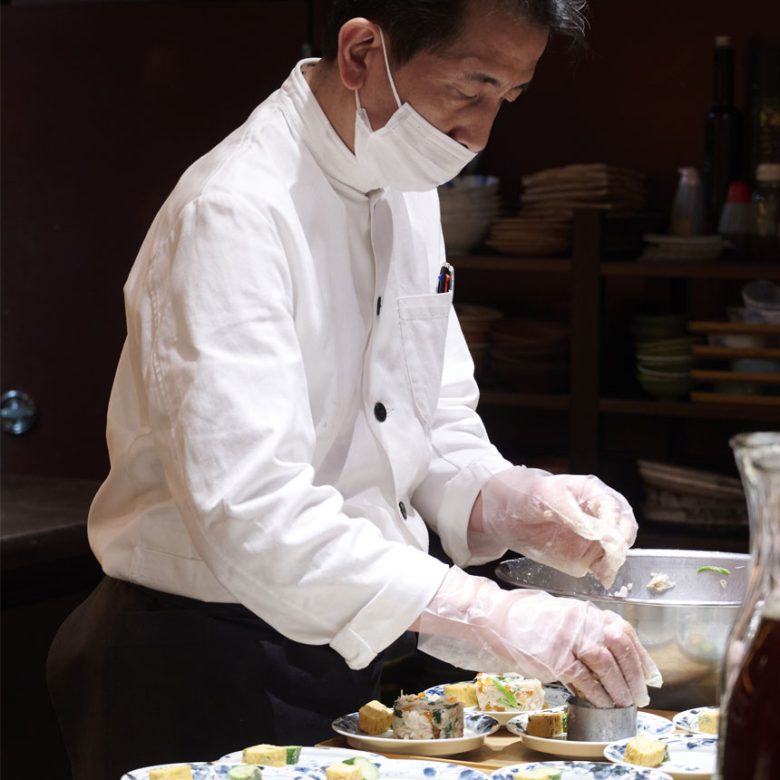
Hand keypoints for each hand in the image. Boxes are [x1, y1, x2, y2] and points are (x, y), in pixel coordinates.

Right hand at [416, 567, 661, 707]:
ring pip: (606, 664)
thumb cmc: (530, 619)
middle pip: (619, 646)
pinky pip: (584, 678)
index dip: (641, 656)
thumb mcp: (564, 615)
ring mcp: (567, 638)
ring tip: (624, 703)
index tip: (650, 676)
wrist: (498, 618)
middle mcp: (581, 620)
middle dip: (634, 675)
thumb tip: (616, 656)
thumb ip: (588, 629)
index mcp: (585, 610)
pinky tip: (603, 703)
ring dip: (619, 688)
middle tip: (639, 695)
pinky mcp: (554, 656)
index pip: (624, 631)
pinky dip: (598, 693)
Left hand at [472, 468, 636, 587]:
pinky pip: (603, 566)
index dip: (615, 525)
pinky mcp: (585, 556)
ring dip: (616, 561)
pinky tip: (601, 577)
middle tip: (609, 558)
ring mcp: (594, 537)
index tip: (609, 541)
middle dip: (620, 545)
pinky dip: (606, 573)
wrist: (505, 512)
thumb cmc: (526, 495)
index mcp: (593, 493)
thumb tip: (596, 531)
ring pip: (618, 550)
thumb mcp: (544, 497)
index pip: (615, 508)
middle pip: (624, 530)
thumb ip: (571, 514)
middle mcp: (600, 515)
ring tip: (603, 571)